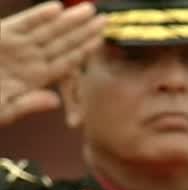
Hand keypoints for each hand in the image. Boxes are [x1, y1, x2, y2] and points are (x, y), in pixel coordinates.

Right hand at [0, 1, 106, 126]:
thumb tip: (54, 101)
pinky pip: (21, 25)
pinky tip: (55, 9)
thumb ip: (28, 105)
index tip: (101, 41)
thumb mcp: (3, 111)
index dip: (83, 51)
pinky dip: (37, 16)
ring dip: (67, 20)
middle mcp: (27, 59)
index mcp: (33, 78)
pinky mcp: (0, 35)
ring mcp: (14, 45)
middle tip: (105, 19)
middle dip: (82, 31)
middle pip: (61, 43)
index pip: (65, 62)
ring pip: (46, 31)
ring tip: (88, 10)